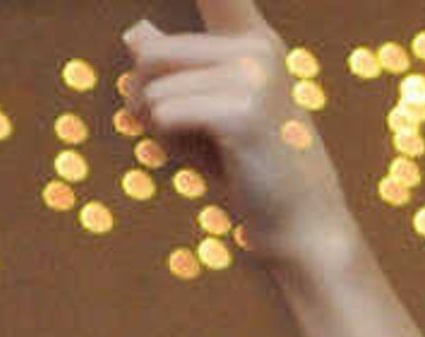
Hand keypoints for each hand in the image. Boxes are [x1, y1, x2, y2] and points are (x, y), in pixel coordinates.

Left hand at [124, 4, 349, 269]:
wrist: (290, 219)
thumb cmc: (240, 166)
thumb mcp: (196, 114)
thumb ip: (168, 69)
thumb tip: (135, 28)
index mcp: (249, 40)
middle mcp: (257, 47)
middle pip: (151, 57)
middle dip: (145, 103)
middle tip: (185, 136)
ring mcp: (256, 75)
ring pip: (153, 90)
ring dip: (157, 130)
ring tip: (201, 150)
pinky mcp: (246, 110)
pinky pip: (166, 115)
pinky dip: (168, 144)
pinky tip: (208, 159)